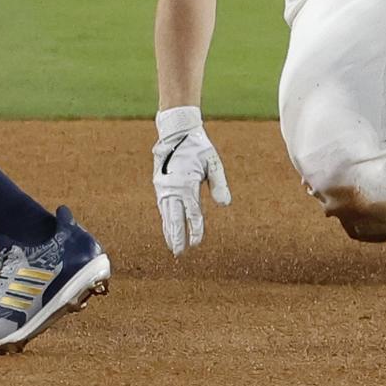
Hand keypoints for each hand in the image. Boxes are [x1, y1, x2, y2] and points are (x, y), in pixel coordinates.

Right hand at [152, 106, 230, 254]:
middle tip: (179, 253)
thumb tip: (225, 204)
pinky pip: (162, 207)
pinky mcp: (159, 184)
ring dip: (169, 230)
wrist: (176, 132)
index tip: (197, 243)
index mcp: (187, 184)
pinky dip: (164, 219)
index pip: (193, 213)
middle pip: (175, 218)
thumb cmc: (197, 147)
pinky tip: (167, 227)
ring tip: (172, 245)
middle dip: (177, 237)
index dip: (195, 230)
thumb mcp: (213, 163)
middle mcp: (173, 188)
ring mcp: (164, 187)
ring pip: (166, 214)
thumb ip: (219, 184)